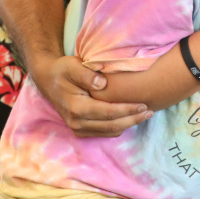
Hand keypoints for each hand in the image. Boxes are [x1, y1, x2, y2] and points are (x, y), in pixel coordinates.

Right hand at [31, 54, 152, 137]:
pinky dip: (119, 126)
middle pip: (112, 126)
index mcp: (76, 108)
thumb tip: (102, 83)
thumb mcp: (72, 66)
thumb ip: (86, 74)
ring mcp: (78, 128)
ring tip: (144, 114)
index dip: (128, 110)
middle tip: (151, 112)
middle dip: (133, 119)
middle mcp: (77, 122)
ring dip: (128, 124)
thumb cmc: (63, 70)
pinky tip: (130, 117)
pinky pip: (104, 132)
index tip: (144, 104)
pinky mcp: (81, 130)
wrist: (48, 80)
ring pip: (110, 132)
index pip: (108, 113)